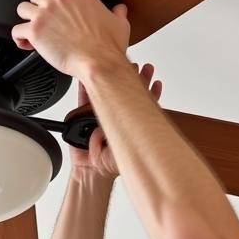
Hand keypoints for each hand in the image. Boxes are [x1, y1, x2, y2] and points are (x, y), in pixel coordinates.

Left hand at [12, 0, 130, 76]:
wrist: (99, 63)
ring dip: (28, 16)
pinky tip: (26, 43)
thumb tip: (120, 9)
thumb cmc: (108, 47)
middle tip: (45, 11)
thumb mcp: (120, 24)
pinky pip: (17, 30)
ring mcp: (46, 12)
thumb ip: (117, 12)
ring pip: (24, 5)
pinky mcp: (35, 30)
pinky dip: (20, 37)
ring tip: (35, 27)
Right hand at [68, 63, 162, 178]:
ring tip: (123, 67)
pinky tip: (87, 78)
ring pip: (106, 91)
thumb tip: (108, 132)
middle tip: (145, 69)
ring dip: (112, 78)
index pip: (142, 106)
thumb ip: (119, 142)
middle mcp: (115, 117)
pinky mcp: (82, 115)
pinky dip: (84, 88)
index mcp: (128, 125)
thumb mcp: (120, 154)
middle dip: (137, 80)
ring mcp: (99, 115)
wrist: (90, 171)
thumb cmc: (108, 163)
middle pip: (127, 93)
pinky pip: (83, 99)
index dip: (150, 94)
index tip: (156, 83)